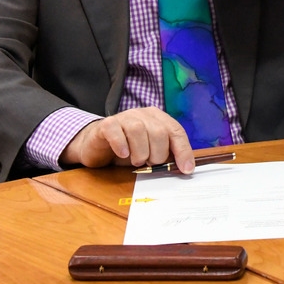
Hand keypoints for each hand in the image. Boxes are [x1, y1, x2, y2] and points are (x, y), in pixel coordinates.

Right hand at [59, 107, 195, 172]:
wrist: (98, 146)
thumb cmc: (128, 150)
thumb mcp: (150, 153)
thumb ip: (166, 156)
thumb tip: (185, 168)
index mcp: (158, 119)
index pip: (176, 131)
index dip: (183, 151)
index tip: (186, 169)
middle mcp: (143, 114)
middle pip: (159, 132)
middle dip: (157, 155)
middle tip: (149, 164)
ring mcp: (124, 117)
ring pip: (138, 130)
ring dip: (140, 152)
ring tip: (136, 161)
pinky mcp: (106, 125)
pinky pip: (116, 131)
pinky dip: (121, 145)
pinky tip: (122, 154)